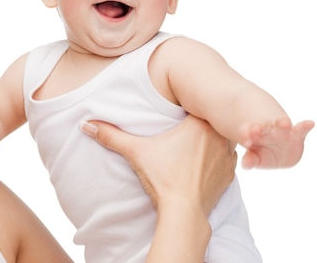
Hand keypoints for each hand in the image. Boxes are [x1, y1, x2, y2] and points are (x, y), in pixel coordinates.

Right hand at [80, 115, 235, 215]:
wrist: (184, 213)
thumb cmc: (162, 178)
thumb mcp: (135, 152)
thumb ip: (111, 135)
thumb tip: (86, 124)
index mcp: (199, 124)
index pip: (201, 103)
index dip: (192, 103)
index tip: (182, 106)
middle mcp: (219, 137)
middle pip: (213, 119)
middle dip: (202, 119)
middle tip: (188, 121)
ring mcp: (228, 157)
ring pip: (223, 138)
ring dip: (214, 138)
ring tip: (198, 140)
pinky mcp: (231, 175)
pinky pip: (229, 158)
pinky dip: (219, 157)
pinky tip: (206, 160)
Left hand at [239, 117, 313, 168]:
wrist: (278, 152)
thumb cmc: (262, 154)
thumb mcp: (255, 158)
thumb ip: (250, 160)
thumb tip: (246, 164)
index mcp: (252, 134)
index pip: (246, 132)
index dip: (245, 135)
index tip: (246, 142)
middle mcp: (266, 129)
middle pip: (262, 126)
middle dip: (259, 127)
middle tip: (255, 129)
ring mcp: (281, 130)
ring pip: (281, 123)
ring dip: (282, 122)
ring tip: (283, 123)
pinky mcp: (296, 134)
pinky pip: (301, 129)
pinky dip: (305, 126)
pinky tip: (310, 123)